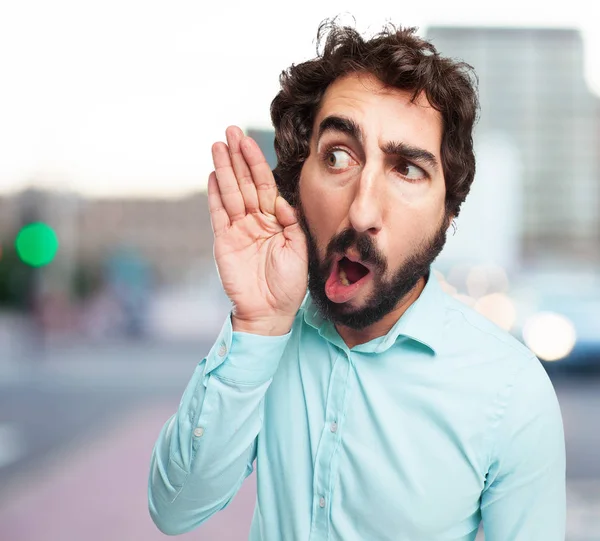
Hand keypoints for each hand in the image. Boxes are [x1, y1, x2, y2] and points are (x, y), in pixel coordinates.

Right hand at [208, 126, 307, 334]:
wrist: (270, 311)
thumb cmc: (289, 283)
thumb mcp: (299, 249)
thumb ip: (291, 221)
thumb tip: (280, 200)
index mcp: (276, 220)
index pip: (265, 184)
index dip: (257, 162)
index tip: (248, 141)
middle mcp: (256, 220)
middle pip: (246, 182)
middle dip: (238, 157)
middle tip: (230, 131)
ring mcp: (238, 229)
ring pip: (231, 193)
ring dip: (224, 169)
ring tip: (217, 146)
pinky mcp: (224, 241)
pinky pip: (218, 214)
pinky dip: (215, 195)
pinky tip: (213, 175)